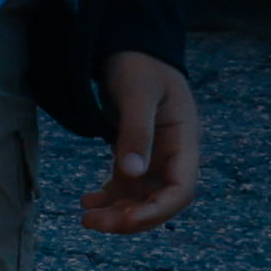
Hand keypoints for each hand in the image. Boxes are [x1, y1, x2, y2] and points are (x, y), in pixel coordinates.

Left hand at [78, 53, 199, 234]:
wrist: (131, 46)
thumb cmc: (139, 65)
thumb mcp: (137, 95)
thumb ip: (135, 132)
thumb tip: (131, 173)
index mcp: (184, 142)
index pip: (180, 189)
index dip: (157, 210)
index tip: (127, 219)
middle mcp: (173, 156)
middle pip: (159, 200)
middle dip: (130, 218)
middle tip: (93, 223)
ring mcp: (154, 157)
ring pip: (139, 198)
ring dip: (116, 213)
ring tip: (86, 219)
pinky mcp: (135, 154)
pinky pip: (125, 186)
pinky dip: (108, 198)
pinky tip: (87, 202)